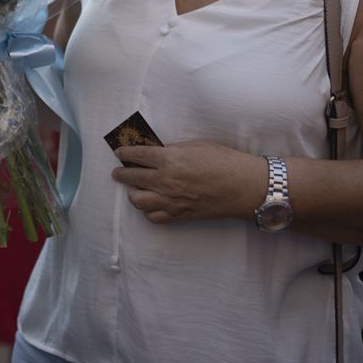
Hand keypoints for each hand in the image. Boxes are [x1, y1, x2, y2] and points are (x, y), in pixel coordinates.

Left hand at [110, 140, 263, 224]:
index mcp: (169, 160)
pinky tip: (150, 204)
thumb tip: (158, 151)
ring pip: (138, 201)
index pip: (138, 155)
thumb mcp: (197, 145)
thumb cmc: (225, 161)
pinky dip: (148, 211)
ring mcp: (171, 200)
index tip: (119, 152)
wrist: (244, 186)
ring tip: (133, 189)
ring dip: (132, 193)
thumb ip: (173, 149)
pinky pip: (154, 217)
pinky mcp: (179, 215)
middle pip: (133, 177)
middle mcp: (166, 181)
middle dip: (122, 173)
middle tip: (118, 172)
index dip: (125, 153)